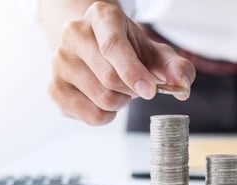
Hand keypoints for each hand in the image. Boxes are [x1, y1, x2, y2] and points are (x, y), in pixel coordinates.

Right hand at [48, 2, 194, 124]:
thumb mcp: (157, 53)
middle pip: (109, 78)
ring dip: (122, 102)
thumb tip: (183, 86)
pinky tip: (107, 100)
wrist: (98, 47)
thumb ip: (177, 67)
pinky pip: (89, 116)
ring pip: (101, 99)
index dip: (133, 73)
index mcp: (102, 17)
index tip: (150, 91)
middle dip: (132, 90)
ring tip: (121, 89)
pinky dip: (108, 116)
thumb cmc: (131, 50)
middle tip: (138, 85)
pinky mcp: (54, 87)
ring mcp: (59, 61)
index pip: (113, 46)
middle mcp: (74, 34)